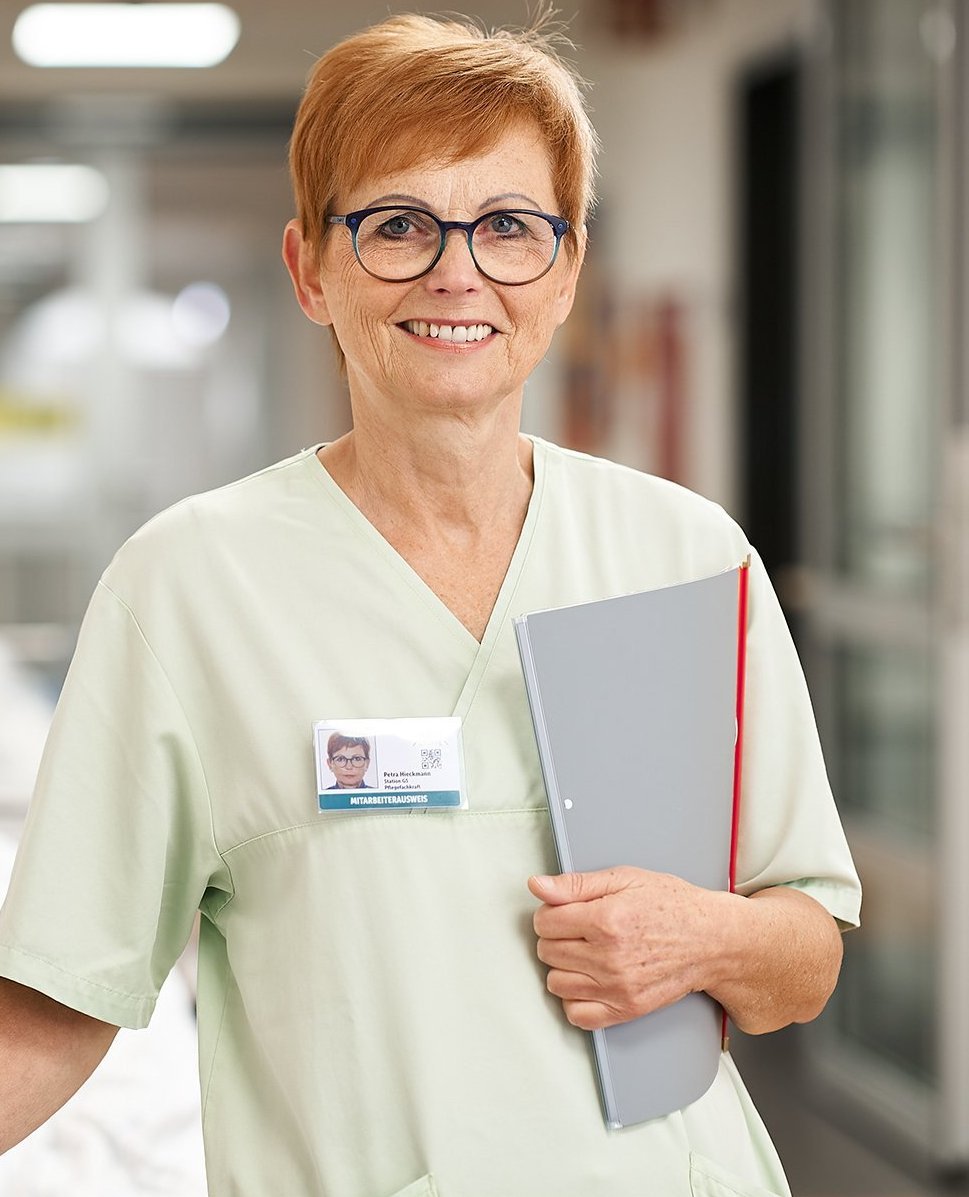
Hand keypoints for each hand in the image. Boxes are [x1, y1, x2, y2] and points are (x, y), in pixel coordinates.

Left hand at [527, 867, 722, 1030]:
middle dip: (556, 937)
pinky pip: (578, 1015)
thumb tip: (537, 886)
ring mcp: (618, 988)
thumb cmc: (671, 905)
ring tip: (584, 953)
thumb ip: (576, 884)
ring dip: (563, 967)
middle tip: (578, 929)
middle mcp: (610, 958)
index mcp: (606, 920)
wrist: (710, 939)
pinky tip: (588, 980)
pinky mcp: (627, 1010)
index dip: (550, 912)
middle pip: (547, 951)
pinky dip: (575, 1000)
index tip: (564, 911)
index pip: (544, 921)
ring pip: (556, 983)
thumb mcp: (625, 879)